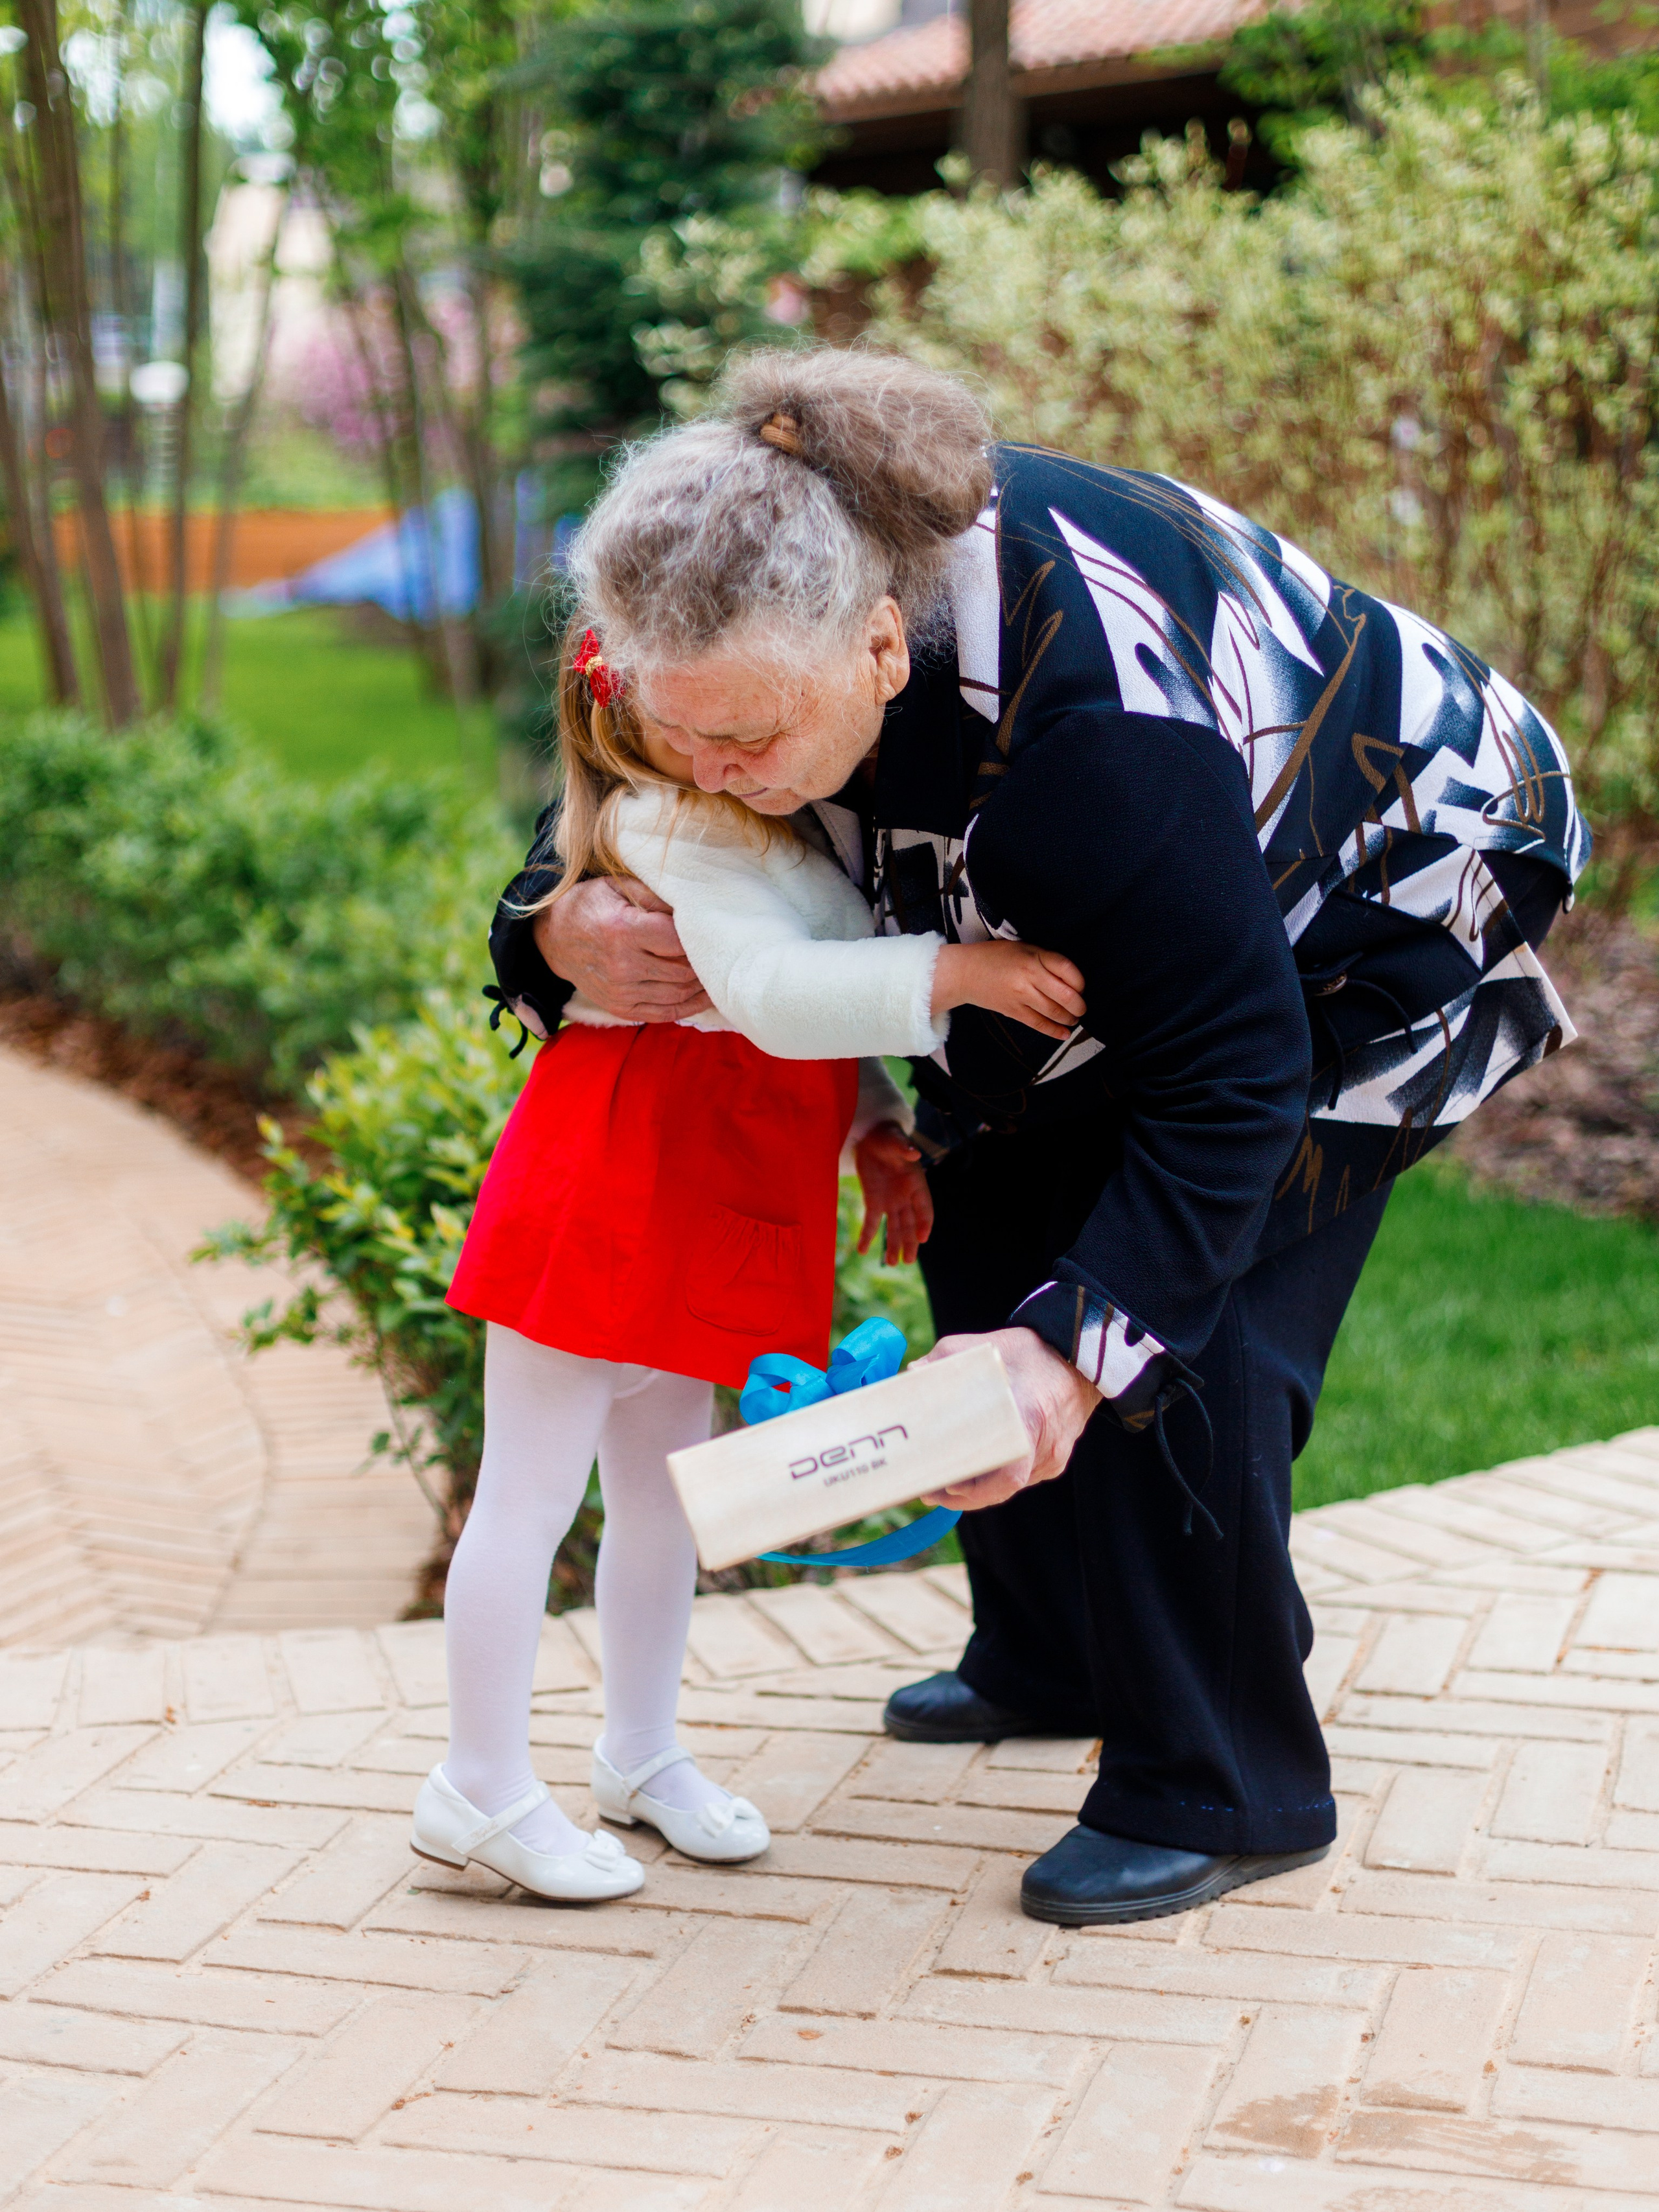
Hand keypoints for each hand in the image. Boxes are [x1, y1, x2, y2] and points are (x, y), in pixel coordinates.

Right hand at [532, 876, 710, 1022]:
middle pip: (682, 970)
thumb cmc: (592, 905)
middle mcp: (622, 965)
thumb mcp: (618, 886)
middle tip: (721, 953)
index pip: (678, 941)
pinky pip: (665, 1013)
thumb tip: (694, 908)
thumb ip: (656, 896)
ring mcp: (620, 991)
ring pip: (678, 993)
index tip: (712, 932)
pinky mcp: (620, 1008)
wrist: (555, 937)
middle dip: (705, 963)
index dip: (700, 939)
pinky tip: (705, 995)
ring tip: (718, 972)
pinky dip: (690, 1006)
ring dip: (702, 986)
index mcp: (623, 930)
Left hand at [854, 1121, 934, 1264]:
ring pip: (894, 1228)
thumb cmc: (888, 1137)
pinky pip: (871, 1222)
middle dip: (910, 1242)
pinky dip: (867, 1235)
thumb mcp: (896, 1140)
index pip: (924, 1208)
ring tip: (891, 1263)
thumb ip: (904, 1148)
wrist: (871, 1137)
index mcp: (917, 1184)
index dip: (924, 1223)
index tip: (923, 1237)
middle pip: (910, 1224)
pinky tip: (862, 1250)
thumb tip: (914, 1152)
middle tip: (908, 1261)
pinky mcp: (873, 1201)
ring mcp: (890, 1201)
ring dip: (893, 1245)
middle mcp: (906, 1197)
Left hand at [919, 1326, 1102, 1510]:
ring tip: (943, 1481)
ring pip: (1009, 1485)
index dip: (976, 1490)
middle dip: (964, 1494)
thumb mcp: (983, 1348)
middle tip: (930, 1490)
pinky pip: (1022, 1477)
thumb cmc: (1030, 1353)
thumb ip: (945, 1360)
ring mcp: (1053, 1457)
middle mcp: (1044, 1446)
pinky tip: (974, 1469)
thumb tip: (911, 1377)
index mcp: (1029, 1418)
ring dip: (979, 1486)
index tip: (946, 1487)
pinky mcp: (1055, 1460)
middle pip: (1001, 1487)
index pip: (1007, 1475)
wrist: (1078, 1358)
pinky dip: (996, 1476)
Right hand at [931, 940, 1085, 1042]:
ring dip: (1069, 1018)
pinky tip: (1064, 1034)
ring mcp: (1021, 996)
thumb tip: (1070, 978)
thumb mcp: (1023, 948)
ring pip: (1054, 1012)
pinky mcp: (1013, 1011)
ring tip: (1074, 1018)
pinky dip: (1054, 1031)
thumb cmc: (995, 957)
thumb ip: (1046, 959)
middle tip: (1082, 1007)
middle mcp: (1030, 977)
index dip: (1080, 982)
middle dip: (1079, 1005)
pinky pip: (1038, 1024)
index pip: (1068, 970)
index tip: (1081, 986)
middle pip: (1065, 995)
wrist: (965, 973)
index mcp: (1034, 957)